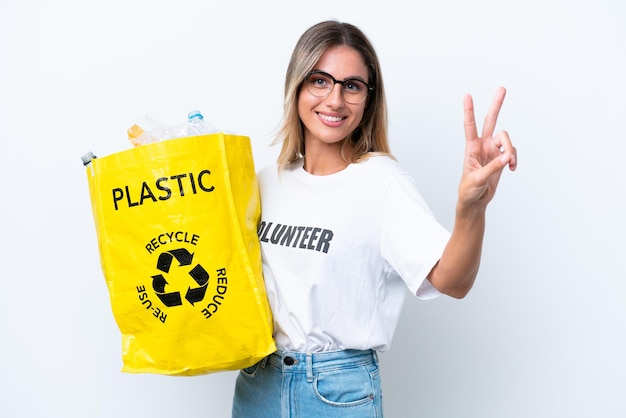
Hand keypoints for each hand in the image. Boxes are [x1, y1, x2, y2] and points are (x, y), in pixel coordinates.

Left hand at [459, 86, 516, 207]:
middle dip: (496, 105)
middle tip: (502, 88)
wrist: (475, 200)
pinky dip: (514, 159)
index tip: (467, 96)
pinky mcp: (501, 158)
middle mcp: (482, 145)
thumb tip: (508, 156)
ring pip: (507, 139)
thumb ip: (493, 167)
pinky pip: (512, 152)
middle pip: (490, 121)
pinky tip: (512, 168)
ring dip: (511, 150)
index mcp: (471, 148)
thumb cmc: (469, 190)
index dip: (469, 111)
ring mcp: (493, 150)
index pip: (469, 126)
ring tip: (510, 164)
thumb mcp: (478, 179)